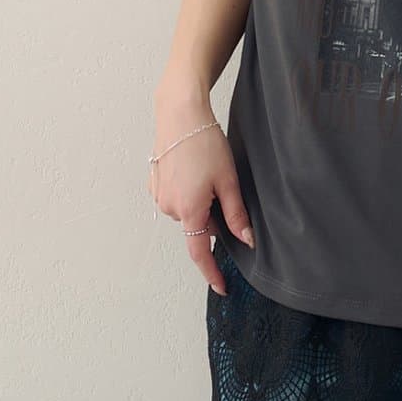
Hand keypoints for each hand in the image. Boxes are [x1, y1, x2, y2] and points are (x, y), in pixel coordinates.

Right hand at [147, 103, 254, 292]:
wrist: (179, 113)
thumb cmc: (204, 142)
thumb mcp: (228, 180)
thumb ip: (236, 215)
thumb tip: (247, 241)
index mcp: (190, 210)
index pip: (201, 253)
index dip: (212, 273)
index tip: (222, 287)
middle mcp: (170, 208)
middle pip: (198, 226)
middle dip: (213, 216)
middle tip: (222, 186)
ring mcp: (159, 196)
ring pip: (188, 212)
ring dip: (200, 202)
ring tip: (206, 172)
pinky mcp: (154, 183)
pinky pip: (176, 199)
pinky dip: (187, 192)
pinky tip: (192, 169)